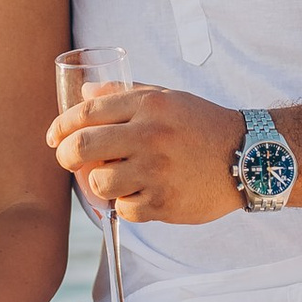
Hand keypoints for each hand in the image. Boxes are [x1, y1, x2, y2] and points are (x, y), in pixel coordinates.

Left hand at [50, 83, 244, 224]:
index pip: (87, 112)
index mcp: (148, 106)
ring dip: (98, 183)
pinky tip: (138, 194)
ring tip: (113, 178)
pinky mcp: (165, 203)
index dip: (61, 126)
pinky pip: (124, 209)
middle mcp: (150, 136)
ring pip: (99, 183)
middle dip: (66, 156)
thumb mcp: (167, 98)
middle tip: (68, 160)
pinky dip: (124, 204)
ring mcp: (157, 172)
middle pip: (83, 147)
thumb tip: (83, 93)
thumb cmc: (202, 125)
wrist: (248, 156)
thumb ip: (123, 94)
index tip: (53, 137)